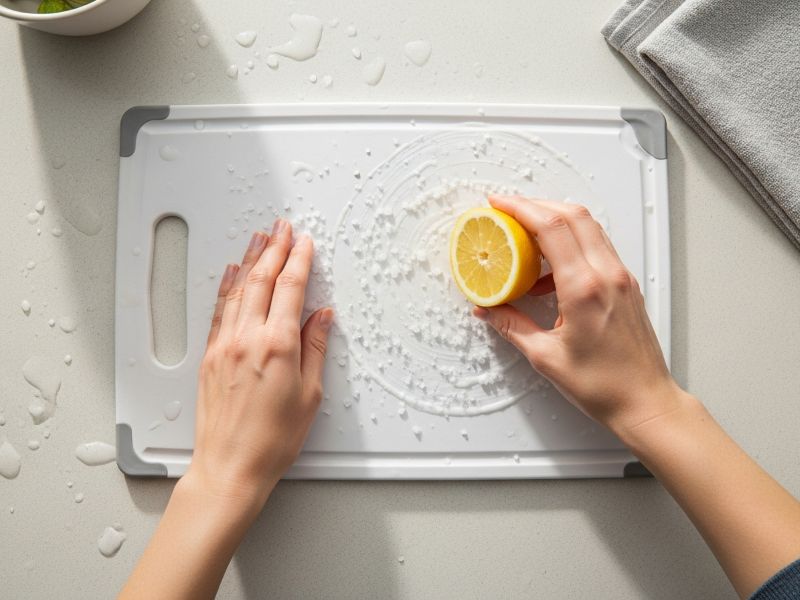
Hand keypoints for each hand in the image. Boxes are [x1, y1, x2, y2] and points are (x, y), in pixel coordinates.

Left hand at [185, 220, 332, 514]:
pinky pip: (220, 309)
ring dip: (251, 259)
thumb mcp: (310, 394)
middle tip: (283, 227)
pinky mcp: (211, 356)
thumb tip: (322, 317)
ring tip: (260, 238)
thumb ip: (315, 348)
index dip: (299, 261)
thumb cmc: (273, 440)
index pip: (290, 288)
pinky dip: (228, 286)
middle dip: (274, 249)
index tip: (305, 243)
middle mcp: (248, 338)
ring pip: (239, 289)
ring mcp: (225, 345)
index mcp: (278, 345)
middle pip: (262, 280)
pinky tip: (233, 272)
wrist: (230, 466)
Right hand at [474, 195, 682, 434]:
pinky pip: (596, 248)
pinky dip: (570, 244)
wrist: (645, 401)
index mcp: (585, 289)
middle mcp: (607, 275)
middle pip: (572, 215)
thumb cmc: (605, 385)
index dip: (521, 208)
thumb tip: (488, 310)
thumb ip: (512, 326)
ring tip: (525, 237)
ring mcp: (620, 277)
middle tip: (508, 211)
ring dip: (555, 221)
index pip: (552, 228)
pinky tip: (548, 272)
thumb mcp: (546, 357)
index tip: (498, 205)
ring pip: (588, 227)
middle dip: (536, 205)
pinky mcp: (625, 284)